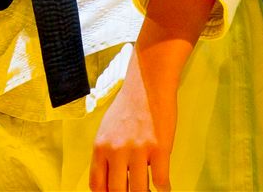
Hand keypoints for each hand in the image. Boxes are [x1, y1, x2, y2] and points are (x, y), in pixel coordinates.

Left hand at [89, 47, 175, 191]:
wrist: (148, 82)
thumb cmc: (128, 108)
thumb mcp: (107, 130)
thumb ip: (105, 155)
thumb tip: (108, 184)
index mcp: (100, 146)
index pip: (97, 186)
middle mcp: (116, 150)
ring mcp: (138, 149)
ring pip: (139, 191)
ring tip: (149, 191)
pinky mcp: (159, 147)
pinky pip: (161, 181)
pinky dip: (164, 189)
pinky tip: (165, 186)